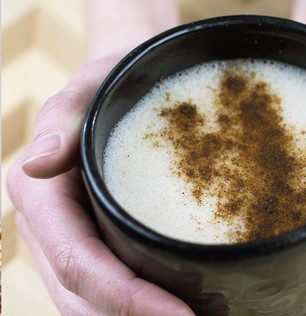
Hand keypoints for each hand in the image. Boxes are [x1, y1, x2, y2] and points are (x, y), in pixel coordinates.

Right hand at [7, 55, 194, 315]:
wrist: (121, 91)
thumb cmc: (111, 86)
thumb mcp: (90, 88)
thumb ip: (63, 117)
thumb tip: (38, 161)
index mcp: (42, 197)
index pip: (78, 264)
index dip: (126, 299)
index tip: (181, 315)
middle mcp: (51, 230)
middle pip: (84, 299)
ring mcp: (72, 243)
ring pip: (93, 306)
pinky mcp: (97, 246)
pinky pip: (111, 292)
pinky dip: (142, 309)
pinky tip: (187, 308)